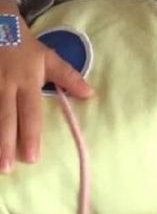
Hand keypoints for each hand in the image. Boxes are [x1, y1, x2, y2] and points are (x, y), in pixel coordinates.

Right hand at [0, 4, 92, 172]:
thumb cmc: (22, 43)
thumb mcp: (47, 56)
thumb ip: (67, 77)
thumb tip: (90, 94)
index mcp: (25, 81)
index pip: (29, 113)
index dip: (30, 135)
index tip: (32, 158)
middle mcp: (3, 86)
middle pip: (4, 119)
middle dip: (4, 145)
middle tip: (6, 169)